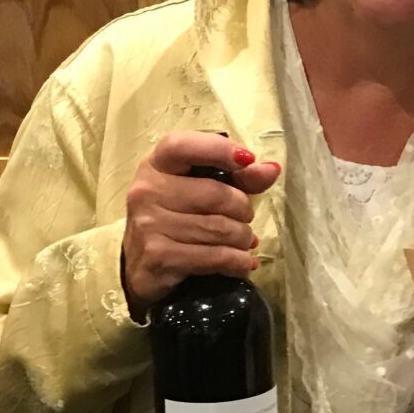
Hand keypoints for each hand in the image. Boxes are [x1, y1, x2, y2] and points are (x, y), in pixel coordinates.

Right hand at [123, 132, 280, 310]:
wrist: (142, 266)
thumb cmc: (176, 220)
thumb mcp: (201, 191)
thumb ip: (238, 179)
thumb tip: (272, 169)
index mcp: (156, 165)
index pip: (182, 145)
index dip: (218, 149)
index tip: (247, 159)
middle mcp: (147, 191)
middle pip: (216, 194)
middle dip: (243, 210)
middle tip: (245, 220)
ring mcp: (149, 224)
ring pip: (219, 228)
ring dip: (243, 238)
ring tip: (244, 242)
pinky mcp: (158, 256)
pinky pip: (214, 256)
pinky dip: (237, 261)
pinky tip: (243, 263)